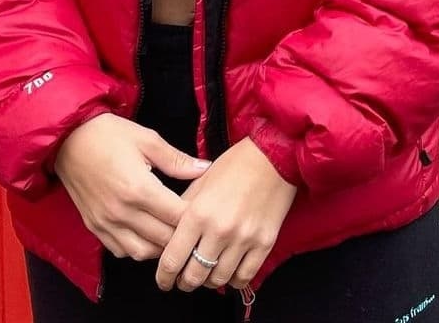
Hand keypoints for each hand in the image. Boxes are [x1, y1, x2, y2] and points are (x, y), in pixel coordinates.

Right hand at [54, 113, 210, 260]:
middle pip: (162, 239)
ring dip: (161, 247)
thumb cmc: (109, 134)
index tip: (206, 212)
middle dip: (182, 236)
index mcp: (138, 189)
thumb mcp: (147, 139)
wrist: (68, 139)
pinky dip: (137, 248)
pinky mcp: (94, 227)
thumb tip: (205, 168)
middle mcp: (121, 212)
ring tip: (173, 233)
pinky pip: (120, 250)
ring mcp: (106, 223)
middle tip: (195, 226)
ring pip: (142, 252)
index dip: (195, 217)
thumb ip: (177, 160)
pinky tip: (147, 234)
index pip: (176, 216)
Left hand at [156, 137, 297, 293]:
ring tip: (206, 273)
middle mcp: (220, 229)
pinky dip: (232, 280)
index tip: (164, 280)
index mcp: (199, 213)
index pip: (172, 260)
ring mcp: (244, 238)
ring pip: (218, 280)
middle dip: (184, 282)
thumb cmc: (235, 164)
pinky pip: (244, 277)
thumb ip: (182, 209)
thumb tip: (168, 236)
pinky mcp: (264, 243)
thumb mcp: (200, 181)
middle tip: (183, 279)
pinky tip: (228, 271)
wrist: (274, 156)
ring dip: (208, 281)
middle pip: (194, 276)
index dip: (164, 276)